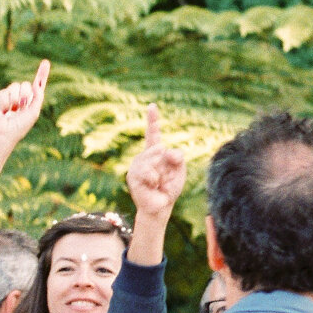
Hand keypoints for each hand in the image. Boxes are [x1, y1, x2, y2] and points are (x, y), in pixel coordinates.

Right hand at [0, 59, 50, 150]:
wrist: (3, 134)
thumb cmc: (19, 127)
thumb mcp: (33, 113)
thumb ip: (38, 98)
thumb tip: (37, 85)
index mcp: (30, 101)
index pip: (37, 85)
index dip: (42, 74)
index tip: (46, 62)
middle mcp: (20, 97)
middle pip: (24, 84)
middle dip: (24, 93)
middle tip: (21, 105)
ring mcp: (8, 97)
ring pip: (14, 86)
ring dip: (14, 99)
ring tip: (11, 111)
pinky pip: (3, 93)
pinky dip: (4, 103)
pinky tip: (3, 112)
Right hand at [125, 104, 186, 221]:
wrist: (161, 206)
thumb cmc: (170, 187)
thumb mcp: (180, 170)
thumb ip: (177, 157)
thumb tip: (164, 150)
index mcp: (155, 152)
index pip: (153, 133)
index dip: (152, 119)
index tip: (152, 105)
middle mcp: (143, 156)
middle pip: (159, 148)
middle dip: (167, 163)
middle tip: (166, 176)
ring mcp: (136, 165)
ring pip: (152, 160)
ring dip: (160, 173)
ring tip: (158, 182)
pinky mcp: (132, 176)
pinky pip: (148, 172)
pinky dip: (154, 179)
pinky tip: (153, 185)